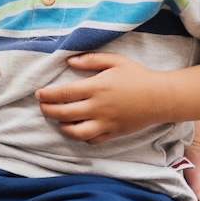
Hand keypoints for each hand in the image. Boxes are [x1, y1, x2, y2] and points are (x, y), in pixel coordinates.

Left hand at [35, 52, 171, 143]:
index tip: (38, 93)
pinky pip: (92, 140)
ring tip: (59, 120)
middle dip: (48, 111)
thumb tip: (69, 61)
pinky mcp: (113, 133)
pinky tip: (78, 128)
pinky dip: (81, 137)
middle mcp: (99, 107)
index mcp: (97, 88)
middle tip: (42, 106)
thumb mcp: (115, 61)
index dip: (47, 95)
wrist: (161, 97)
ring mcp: (106, 123)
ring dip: (62, 127)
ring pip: (76, 132)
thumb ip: (91, 60)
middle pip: (64, 114)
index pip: (64, 94)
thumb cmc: (137, 76)